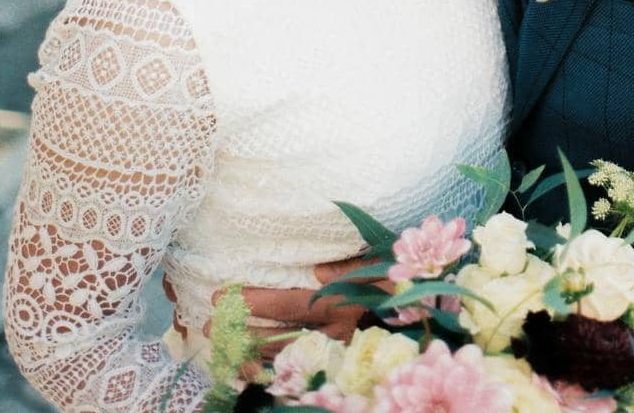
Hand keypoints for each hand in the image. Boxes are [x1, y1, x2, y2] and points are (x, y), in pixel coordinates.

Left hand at [203, 256, 387, 370]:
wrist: (424, 311)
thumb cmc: (401, 277)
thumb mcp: (381, 261)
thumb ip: (349, 266)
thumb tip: (318, 271)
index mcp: (344, 304)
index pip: (291, 305)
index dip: (257, 302)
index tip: (225, 296)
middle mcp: (337, 334)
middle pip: (281, 337)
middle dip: (243, 332)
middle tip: (209, 326)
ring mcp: (337, 353)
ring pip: (287, 358)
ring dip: (251, 353)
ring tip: (222, 348)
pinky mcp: (339, 362)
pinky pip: (300, 372)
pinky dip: (274, 372)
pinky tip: (252, 370)